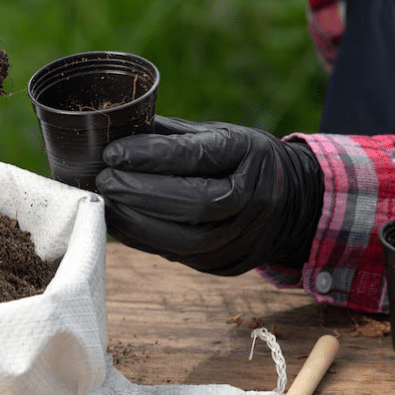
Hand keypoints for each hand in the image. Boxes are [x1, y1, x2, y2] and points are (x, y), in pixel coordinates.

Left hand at [95, 116, 323, 275]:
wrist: (290, 203)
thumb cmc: (239, 159)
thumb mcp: (218, 133)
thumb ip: (172, 135)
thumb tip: (115, 131)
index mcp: (250, 154)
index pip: (198, 157)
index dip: (151, 157)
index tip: (112, 153)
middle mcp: (253, 200)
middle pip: (193, 203)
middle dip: (139, 192)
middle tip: (103, 179)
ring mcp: (241, 238)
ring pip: (183, 238)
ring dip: (134, 221)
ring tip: (105, 201)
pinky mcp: (223, 263)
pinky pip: (175, 255)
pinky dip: (141, 239)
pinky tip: (118, 222)